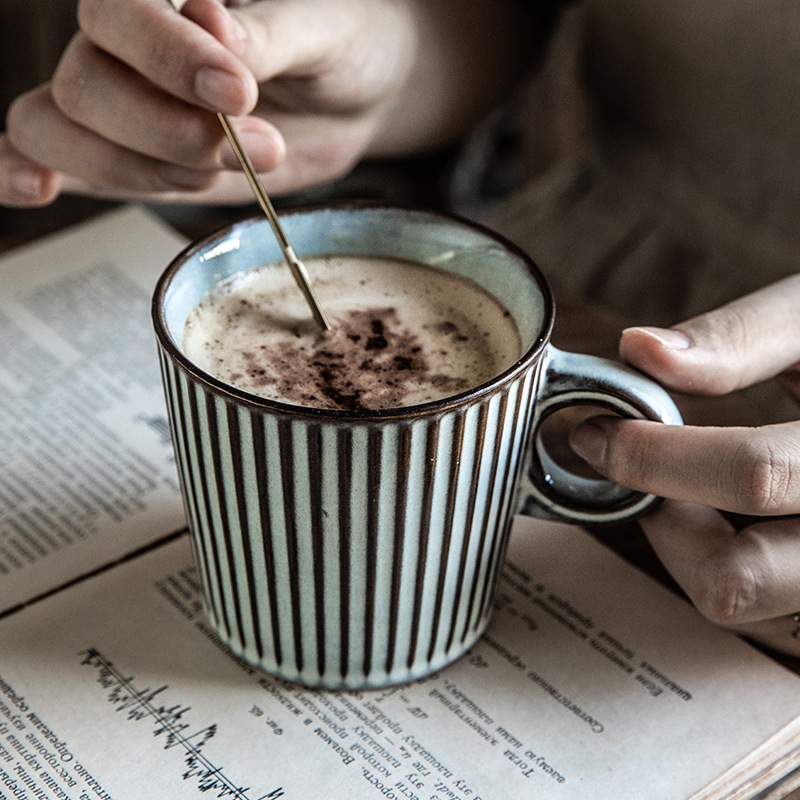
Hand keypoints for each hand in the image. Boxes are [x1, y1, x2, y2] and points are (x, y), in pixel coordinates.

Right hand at [1, 0, 536, 207]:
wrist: (358, 99)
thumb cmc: (344, 48)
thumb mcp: (325, 32)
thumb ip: (268, 32)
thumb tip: (209, 24)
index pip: (118, 14)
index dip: (166, 58)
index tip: (238, 91)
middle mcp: (128, 49)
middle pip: (85, 86)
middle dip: (169, 133)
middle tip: (257, 146)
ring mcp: (123, 108)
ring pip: (60, 129)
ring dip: (136, 169)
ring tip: (218, 173)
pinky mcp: (132, 160)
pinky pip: (53, 158)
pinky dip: (26, 172)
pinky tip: (36, 188)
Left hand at [569, 274, 799, 656]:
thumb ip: (741, 338)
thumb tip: (639, 349)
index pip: (753, 476)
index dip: (653, 455)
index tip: (598, 430)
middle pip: (733, 580)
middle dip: (663, 518)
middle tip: (642, 466)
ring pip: (738, 606)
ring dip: (689, 545)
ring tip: (694, 485)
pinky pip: (758, 614)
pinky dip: (721, 562)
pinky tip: (730, 514)